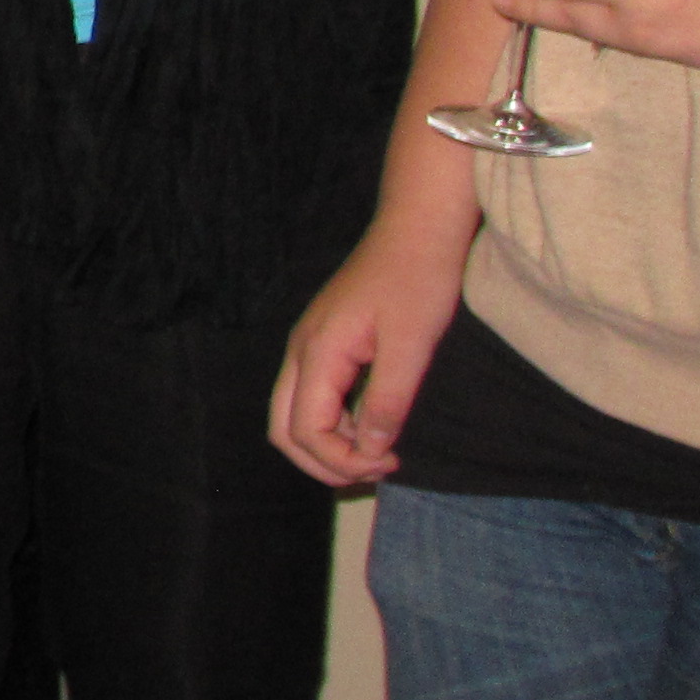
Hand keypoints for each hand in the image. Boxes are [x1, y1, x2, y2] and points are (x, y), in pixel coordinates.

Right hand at [271, 225, 470, 486]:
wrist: (414, 231)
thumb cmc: (417, 282)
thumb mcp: (412, 346)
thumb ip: (388, 402)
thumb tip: (371, 450)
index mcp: (317, 352)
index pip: (305, 430)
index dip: (342, 460)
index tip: (392, 460)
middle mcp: (300, 351)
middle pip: (282, 429)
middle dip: (323, 463)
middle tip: (376, 468)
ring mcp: (307, 345)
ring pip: (292, 415)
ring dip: (327, 445)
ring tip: (378, 451)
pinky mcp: (323, 342)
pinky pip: (309, 396)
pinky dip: (332, 424)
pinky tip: (370, 424)